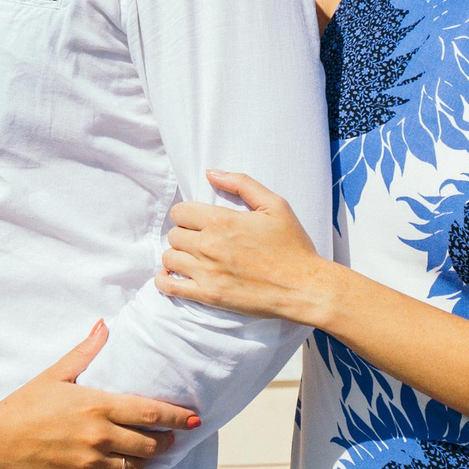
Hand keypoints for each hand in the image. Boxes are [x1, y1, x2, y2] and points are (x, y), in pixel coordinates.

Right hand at [0, 322, 195, 468]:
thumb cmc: (25, 405)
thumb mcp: (55, 374)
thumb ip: (85, 352)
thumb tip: (104, 325)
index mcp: (97, 405)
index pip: (150, 413)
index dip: (177, 418)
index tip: (194, 419)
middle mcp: (100, 436)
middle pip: (150, 443)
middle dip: (166, 441)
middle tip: (172, 437)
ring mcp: (92, 463)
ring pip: (136, 465)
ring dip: (145, 458)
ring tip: (147, 451)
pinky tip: (123, 464)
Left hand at [158, 170, 333, 325]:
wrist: (304, 286)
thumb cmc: (292, 245)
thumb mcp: (274, 204)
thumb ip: (241, 183)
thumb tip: (210, 172)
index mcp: (222, 221)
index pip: (180, 211)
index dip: (187, 214)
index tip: (198, 221)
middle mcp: (209, 245)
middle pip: (174, 234)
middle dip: (184, 234)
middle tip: (199, 240)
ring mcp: (206, 272)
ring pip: (169, 258)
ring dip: (177, 256)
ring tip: (191, 258)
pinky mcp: (208, 295)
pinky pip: (169, 286)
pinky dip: (164, 280)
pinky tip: (172, 276)